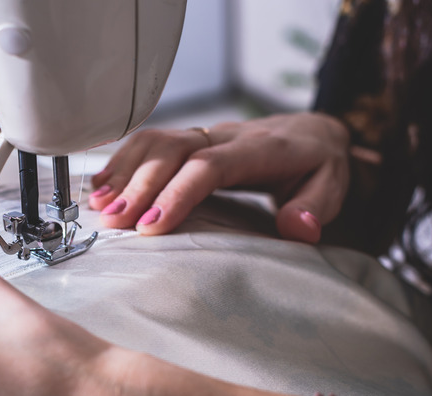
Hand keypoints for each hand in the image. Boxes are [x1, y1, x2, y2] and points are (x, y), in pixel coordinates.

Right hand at [89, 113, 350, 242]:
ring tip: (99, 206)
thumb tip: (297, 227)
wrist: (310, 134)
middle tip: (114, 222)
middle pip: (171, 150)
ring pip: (155, 141)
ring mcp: (205, 133)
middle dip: (138, 186)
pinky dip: (121, 162)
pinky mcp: (190, 138)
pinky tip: (101, 186)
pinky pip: (149, 141)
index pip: (209, 165)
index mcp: (260, 148)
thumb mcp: (332, 187)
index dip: (177, 193)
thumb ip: (315, 207)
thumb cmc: (317, 167)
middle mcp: (226, 135)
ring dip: (123, 172)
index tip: (152, 227)